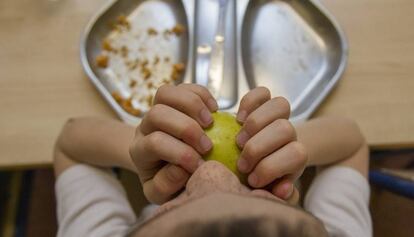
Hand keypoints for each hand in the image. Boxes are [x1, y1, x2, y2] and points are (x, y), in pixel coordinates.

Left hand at [129, 84, 217, 203]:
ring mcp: (158, 109)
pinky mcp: (173, 100)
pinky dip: (201, 94)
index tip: (200, 166)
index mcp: (140, 151)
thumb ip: (166, 185)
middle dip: (186, 128)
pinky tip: (215, 110)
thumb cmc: (165, 180)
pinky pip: (184, 86)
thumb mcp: (161, 193)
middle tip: (208, 146)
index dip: (181, 154)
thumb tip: (181, 168)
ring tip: (211, 121)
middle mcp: (144, 126)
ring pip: (165, 93)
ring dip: (192, 105)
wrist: (161, 165)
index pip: (155, 143)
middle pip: (157, 114)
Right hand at [235, 87, 307, 200]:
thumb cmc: (259, 179)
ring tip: (238, 141)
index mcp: (296, 156)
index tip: (252, 180)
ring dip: (254, 124)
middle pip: (285, 129)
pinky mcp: (263, 103)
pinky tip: (238, 118)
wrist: (256, 158)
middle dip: (258, 147)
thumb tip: (283, 188)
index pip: (297, 154)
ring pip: (280, 105)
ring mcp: (278, 116)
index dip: (271, 167)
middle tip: (242, 163)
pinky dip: (248, 102)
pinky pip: (262, 92)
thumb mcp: (268, 191)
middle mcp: (290, 134)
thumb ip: (278, 194)